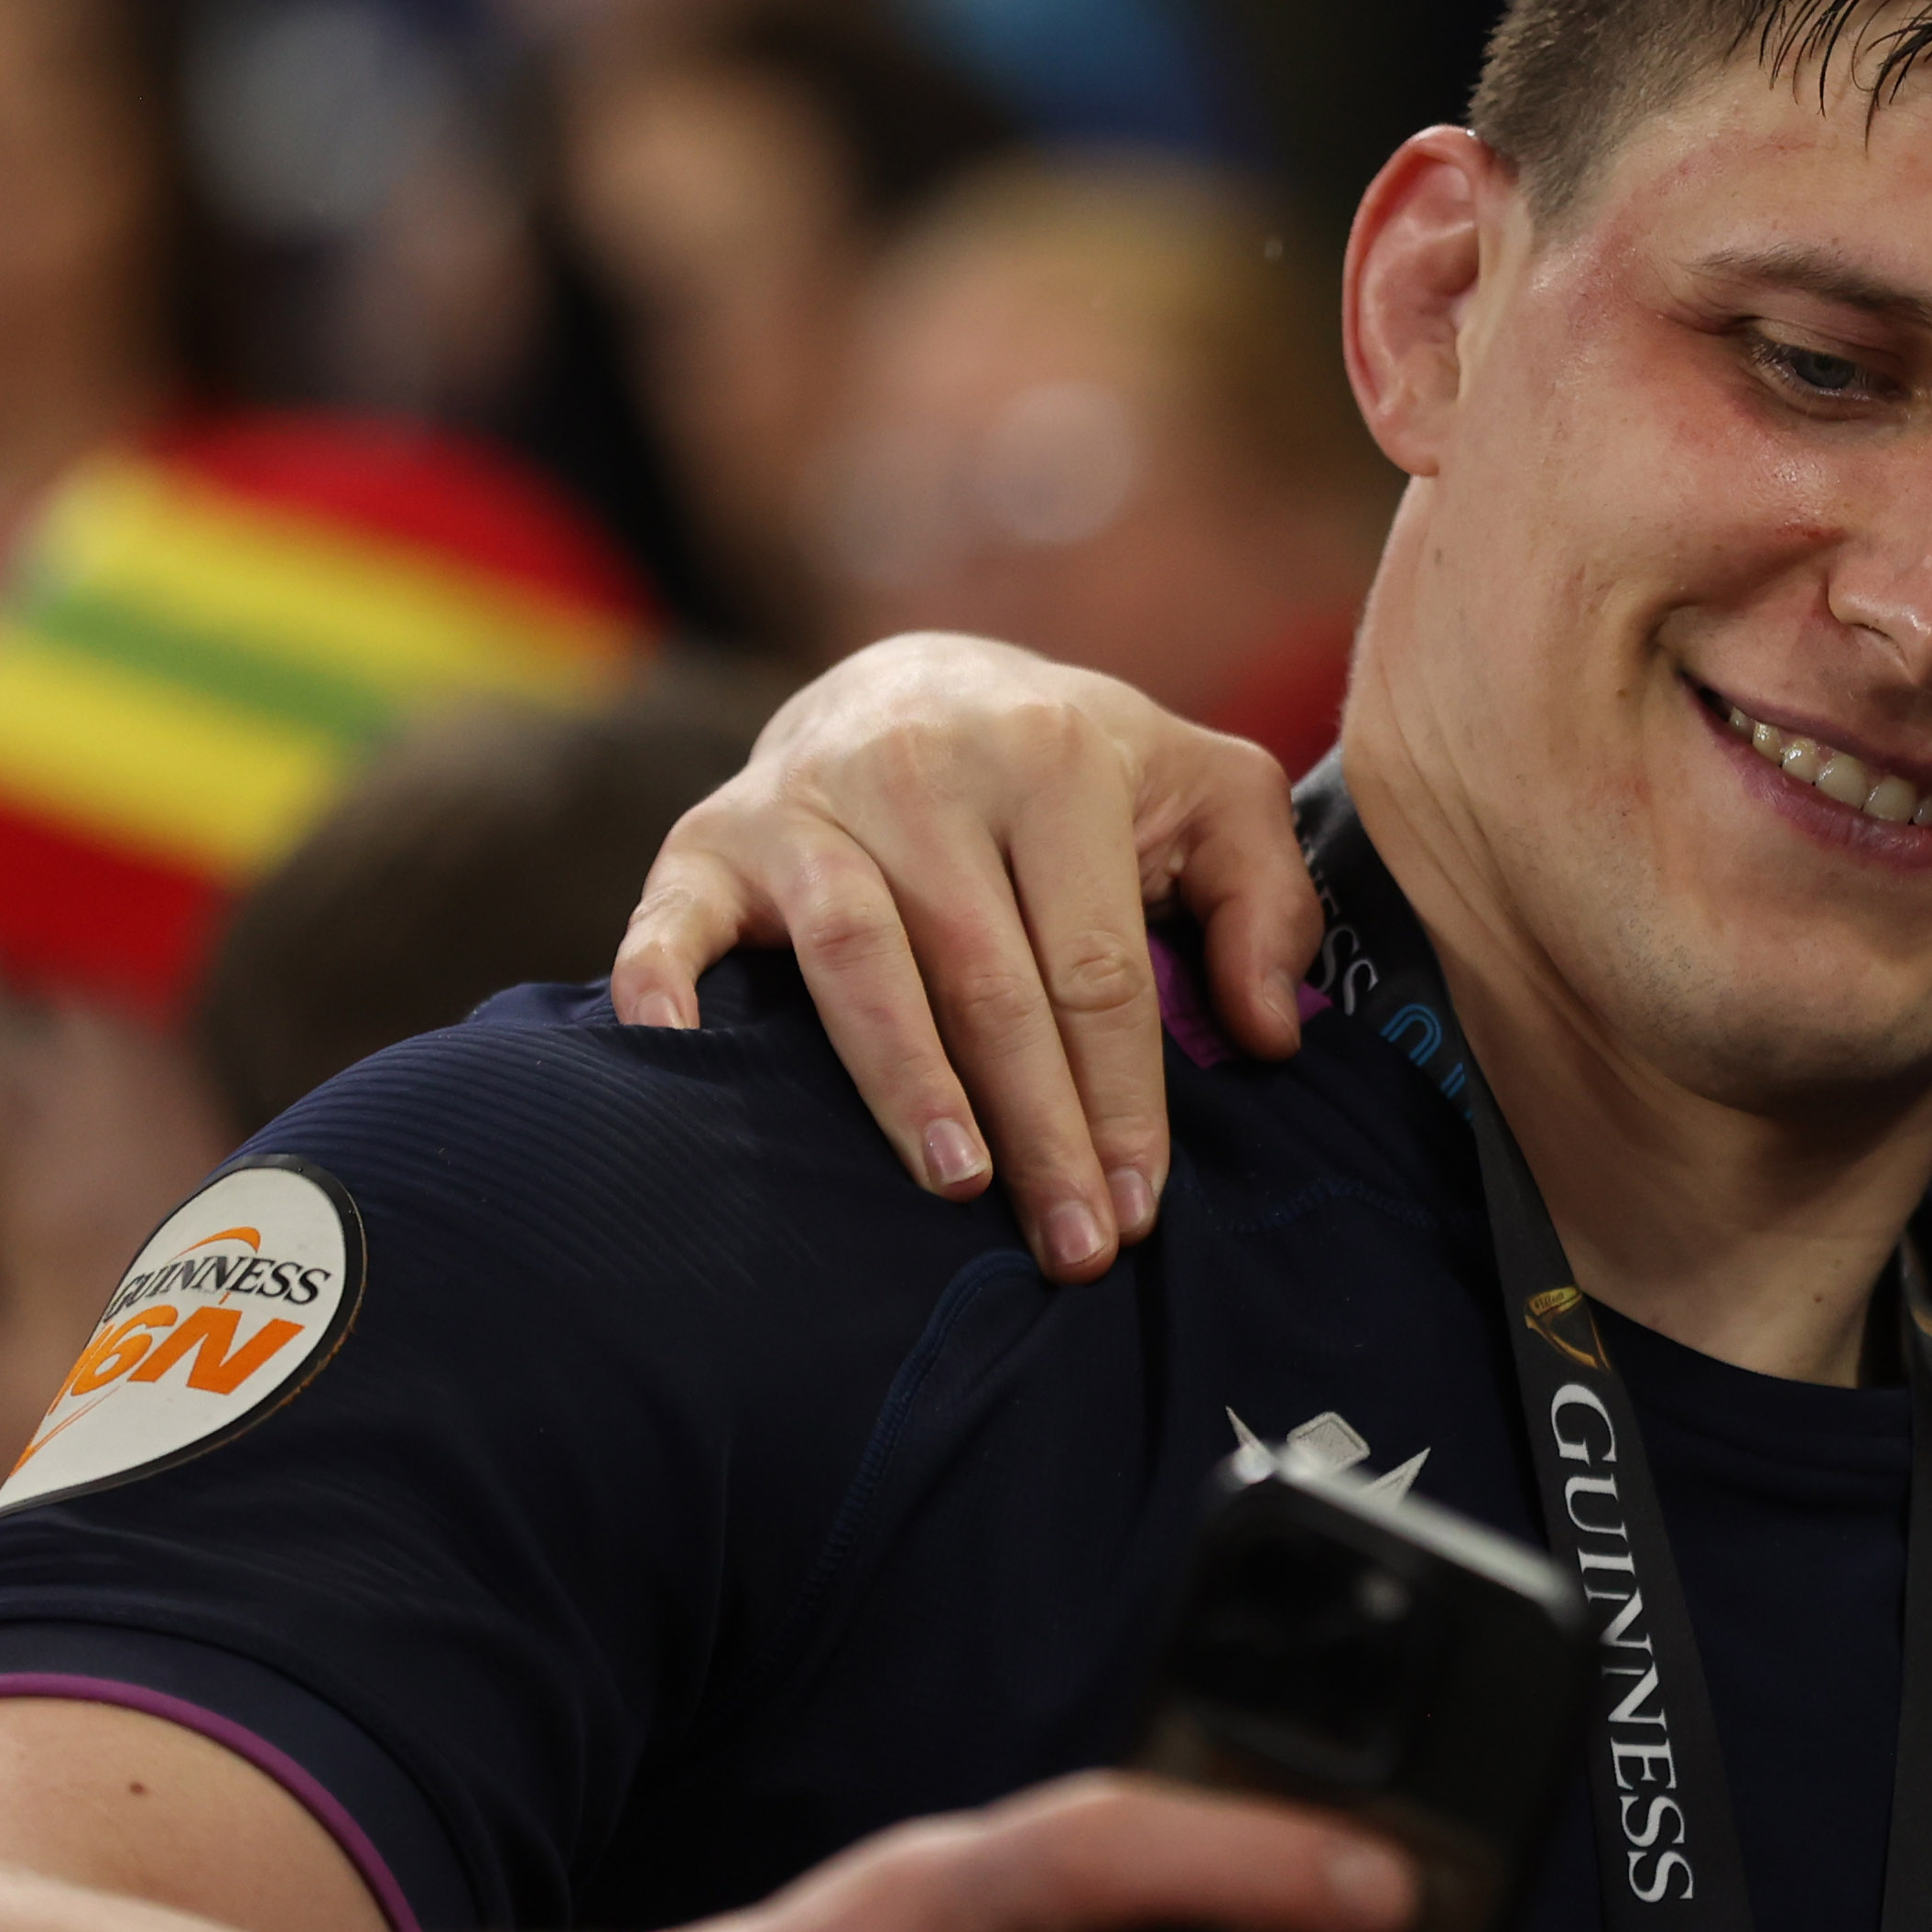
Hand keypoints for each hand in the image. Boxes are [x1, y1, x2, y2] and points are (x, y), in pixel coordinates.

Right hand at [613, 636, 1328, 1278]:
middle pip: (989, 980)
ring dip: (907, 1083)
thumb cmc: (1076, 774)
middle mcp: (925, 768)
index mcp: (1056, 758)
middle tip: (1070, 1250)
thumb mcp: (1204, 793)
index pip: (1097, 964)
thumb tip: (1266, 1032)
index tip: (1137, 1208)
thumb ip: (1264, 899)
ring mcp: (808, 800)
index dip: (1121, 1096)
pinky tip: (678, 1058)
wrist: (916, 682)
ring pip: (860, 961)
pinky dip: (665, 982)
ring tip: (956, 1185)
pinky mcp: (711, 835)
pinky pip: (676, 916)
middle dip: (1037, 1127)